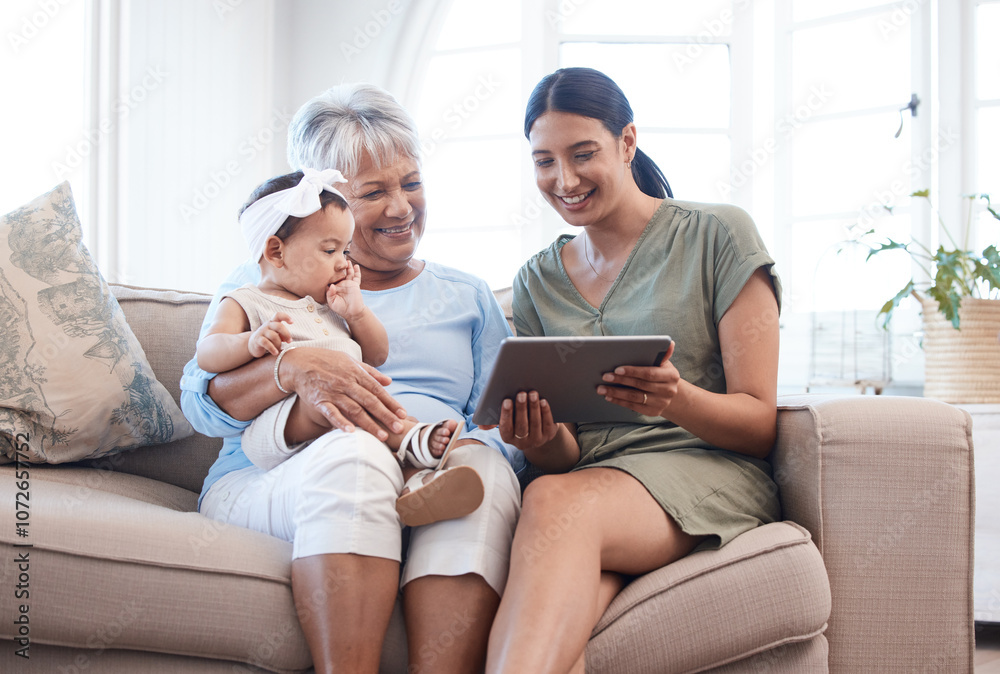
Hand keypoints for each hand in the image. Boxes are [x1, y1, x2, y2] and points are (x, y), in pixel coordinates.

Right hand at [248, 312, 292, 357]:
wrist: (252, 344)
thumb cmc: (268, 339)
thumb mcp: (276, 335)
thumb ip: (282, 335)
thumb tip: (288, 339)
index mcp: (272, 322)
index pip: (278, 315)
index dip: (286, 317)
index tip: (292, 322)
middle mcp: (267, 325)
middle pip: (279, 326)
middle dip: (286, 334)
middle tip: (289, 341)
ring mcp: (261, 332)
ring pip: (274, 336)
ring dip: (279, 344)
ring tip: (279, 349)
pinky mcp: (258, 340)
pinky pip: (266, 343)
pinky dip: (272, 349)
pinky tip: (276, 353)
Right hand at [282, 347, 406, 440]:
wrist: (300, 362)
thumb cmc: (328, 362)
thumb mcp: (350, 361)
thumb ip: (370, 372)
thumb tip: (389, 381)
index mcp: (356, 374)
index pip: (377, 391)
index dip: (391, 403)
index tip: (403, 414)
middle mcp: (347, 383)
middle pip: (370, 402)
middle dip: (385, 416)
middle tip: (398, 428)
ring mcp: (333, 393)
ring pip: (354, 410)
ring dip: (369, 424)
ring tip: (382, 436)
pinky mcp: (319, 401)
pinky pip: (331, 413)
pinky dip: (340, 423)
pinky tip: (350, 432)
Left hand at [327, 263, 364, 319]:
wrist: (352, 312)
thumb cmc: (341, 308)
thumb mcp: (332, 303)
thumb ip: (330, 294)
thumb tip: (331, 285)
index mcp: (334, 288)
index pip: (330, 278)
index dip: (328, 273)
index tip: (324, 266)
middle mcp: (341, 284)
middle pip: (339, 273)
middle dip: (338, 267)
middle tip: (335, 258)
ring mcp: (348, 284)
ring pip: (348, 273)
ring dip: (347, 267)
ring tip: (346, 260)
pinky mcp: (355, 285)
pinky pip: (356, 277)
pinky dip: (357, 271)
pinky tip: (356, 266)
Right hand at [493, 390, 559, 450]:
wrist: (537, 429)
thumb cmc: (516, 419)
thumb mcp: (505, 420)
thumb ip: (492, 420)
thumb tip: (480, 424)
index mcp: (508, 437)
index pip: (506, 427)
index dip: (506, 414)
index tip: (507, 401)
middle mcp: (522, 442)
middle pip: (521, 425)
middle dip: (521, 408)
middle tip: (521, 393)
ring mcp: (536, 440)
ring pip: (535, 423)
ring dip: (534, 407)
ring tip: (533, 393)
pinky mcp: (549, 435)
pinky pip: (547, 424)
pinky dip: (545, 412)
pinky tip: (543, 401)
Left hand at [596, 342, 678, 416]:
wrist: (669, 392)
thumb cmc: (661, 373)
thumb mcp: (663, 363)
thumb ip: (662, 354)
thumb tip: (669, 342)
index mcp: (671, 376)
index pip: (649, 373)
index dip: (632, 371)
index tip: (617, 369)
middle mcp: (668, 391)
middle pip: (640, 385)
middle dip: (620, 381)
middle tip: (605, 377)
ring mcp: (662, 403)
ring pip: (635, 398)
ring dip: (616, 393)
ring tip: (602, 389)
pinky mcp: (654, 412)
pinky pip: (634, 407)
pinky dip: (620, 402)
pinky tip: (609, 397)